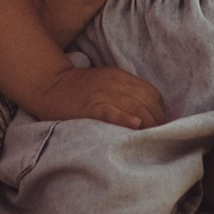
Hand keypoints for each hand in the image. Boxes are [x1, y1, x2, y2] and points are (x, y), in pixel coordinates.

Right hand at [32, 66, 165, 129]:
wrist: (51, 85)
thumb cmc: (81, 89)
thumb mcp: (107, 83)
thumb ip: (126, 92)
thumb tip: (150, 112)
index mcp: (121, 77)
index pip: (152, 93)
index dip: (161, 110)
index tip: (162, 124)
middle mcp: (114, 83)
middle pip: (146, 101)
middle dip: (157, 120)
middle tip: (159, 135)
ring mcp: (102, 94)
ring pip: (133, 106)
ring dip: (147, 122)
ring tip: (152, 136)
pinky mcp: (89, 106)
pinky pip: (111, 111)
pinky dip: (125, 117)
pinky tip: (135, 125)